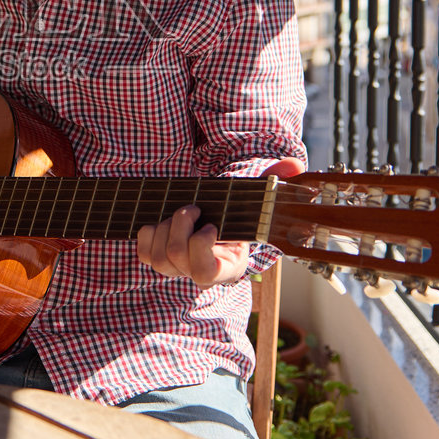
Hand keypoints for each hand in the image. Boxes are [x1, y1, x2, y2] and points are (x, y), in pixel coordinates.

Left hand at [136, 157, 305, 287]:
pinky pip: (145, 251)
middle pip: (175, 256)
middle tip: (193, 208)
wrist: (217, 220)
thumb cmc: (237, 212)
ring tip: (183, 212)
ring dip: (165, 225)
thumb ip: (274, 182)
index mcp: (228, 267)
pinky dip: (149, 231)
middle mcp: (199, 273)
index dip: (200, 245)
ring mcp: (177, 270)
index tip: (212, 224)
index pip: (204, 271)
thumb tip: (294, 165)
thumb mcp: (257, 199)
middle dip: (180, 224)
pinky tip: (163, 219)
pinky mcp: (158, 260)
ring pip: (159, 256)